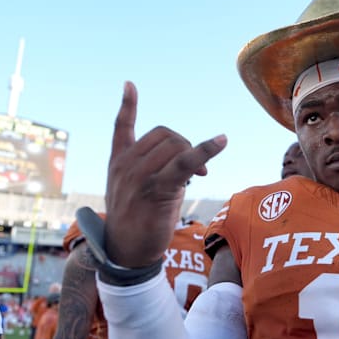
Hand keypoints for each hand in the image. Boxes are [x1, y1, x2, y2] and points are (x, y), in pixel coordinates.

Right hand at [104, 82, 226, 267]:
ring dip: (195, 154)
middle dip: (185, 145)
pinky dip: (205, 150)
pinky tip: (221, 141)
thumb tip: (191, 164)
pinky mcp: (156, 189)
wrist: (126, 254)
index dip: (127, 105)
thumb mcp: (136, 191)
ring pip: (175, 145)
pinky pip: (184, 162)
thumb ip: (153, 170)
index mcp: (117, 162)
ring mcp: (138, 176)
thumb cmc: (136, 223)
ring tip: (198, 176)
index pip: (121, 127)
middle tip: (197, 170)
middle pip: (164, 134)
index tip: (130, 84)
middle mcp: (125, 165)